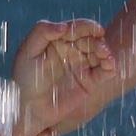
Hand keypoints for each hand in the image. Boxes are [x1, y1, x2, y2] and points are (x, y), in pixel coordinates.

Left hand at [10, 19, 118, 135]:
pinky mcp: (89, 81)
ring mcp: (82, 65)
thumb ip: (42, 32)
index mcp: (58, 39)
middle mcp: (72, 50)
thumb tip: (64, 26)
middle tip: (99, 46)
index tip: (96, 30)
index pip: (76, 28)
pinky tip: (109, 64)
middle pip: (91, 39)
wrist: (28, 109)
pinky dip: (111, 66)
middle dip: (97, 40)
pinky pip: (104, 71)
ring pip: (100, 53)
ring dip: (105, 51)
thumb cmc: (24, 79)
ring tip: (104, 55)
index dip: (87, 27)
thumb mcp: (27, 51)